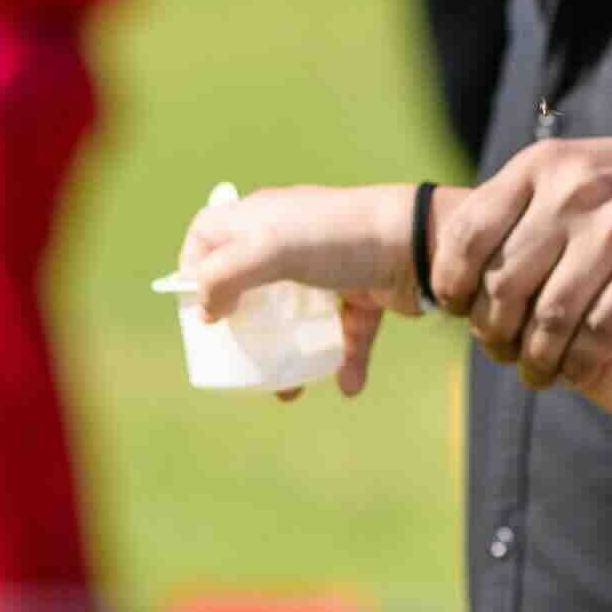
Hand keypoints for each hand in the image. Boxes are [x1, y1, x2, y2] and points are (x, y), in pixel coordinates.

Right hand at [177, 181, 418, 396]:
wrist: (417, 243)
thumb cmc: (337, 237)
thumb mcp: (268, 248)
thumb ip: (224, 275)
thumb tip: (206, 311)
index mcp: (259, 219)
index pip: (208, 235)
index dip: (194, 268)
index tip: (196, 308)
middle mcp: (290, 241)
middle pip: (249, 284)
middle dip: (242, 328)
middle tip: (237, 356)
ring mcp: (327, 268)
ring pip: (297, 317)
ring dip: (290, 356)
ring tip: (289, 392)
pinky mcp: (362, 292)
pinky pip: (345, 332)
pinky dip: (344, 360)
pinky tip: (347, 386)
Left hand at [444, 137, 611, 388]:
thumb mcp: (579, 172)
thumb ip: (528, 209)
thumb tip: (465, 275)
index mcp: (544, 167)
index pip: (468, 235)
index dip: (454, 287)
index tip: (462, 314)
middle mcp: (576, 191)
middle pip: (505, 285)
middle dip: (496, 334)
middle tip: (503, 355)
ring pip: (551, 317)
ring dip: (538, 359)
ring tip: (540, 374)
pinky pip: (602, 331)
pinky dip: (583, 363)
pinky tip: (581, 372)